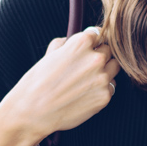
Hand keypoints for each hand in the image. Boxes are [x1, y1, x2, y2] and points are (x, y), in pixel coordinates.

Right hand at [3, 26, 120, 143]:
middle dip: (99, 56)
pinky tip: (86, 93)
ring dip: (105, 71)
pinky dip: (102, 89)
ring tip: (86, 80)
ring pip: (114, 67)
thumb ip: (66, 43)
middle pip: (108, 50)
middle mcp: (95, 58)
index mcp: (81, 43)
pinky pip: (111, 87)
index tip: (90, 47)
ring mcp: (102, 78)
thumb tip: (74, 40)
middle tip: (85, 67)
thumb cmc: (37, 82)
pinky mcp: (104, 96)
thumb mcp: (49, 54)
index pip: (98, 34)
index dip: (92, 41)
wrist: (32, 111)